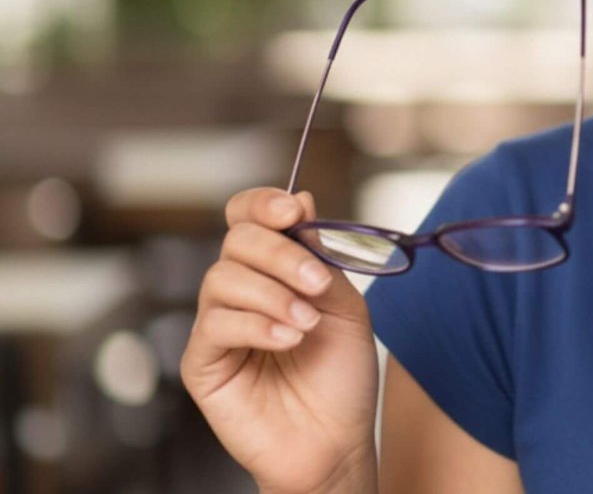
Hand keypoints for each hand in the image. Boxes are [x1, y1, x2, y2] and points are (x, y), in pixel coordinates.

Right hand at [180, 187, 378, 493]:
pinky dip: (257, 325)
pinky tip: (289, 340)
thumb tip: (301, 199)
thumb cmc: (341, 375)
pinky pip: (215, 324)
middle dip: (281, 254)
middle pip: (236, 241)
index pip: (248, 218)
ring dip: (274, 294)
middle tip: (317, 284)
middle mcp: (241, 291)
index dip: (262, 204)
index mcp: (274, 270)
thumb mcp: (345, 304)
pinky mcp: (203, 362)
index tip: (293, 211)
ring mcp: (218, 325)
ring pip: (222, 278)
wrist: (336, 439)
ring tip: (307, 323)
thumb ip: (322, 255)